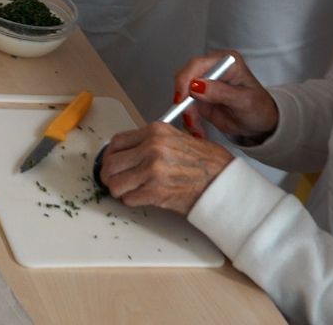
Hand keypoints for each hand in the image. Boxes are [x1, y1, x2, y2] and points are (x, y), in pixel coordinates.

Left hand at [97, 121, 235, 213]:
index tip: (111, 162)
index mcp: (155, 131)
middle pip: (111, 163)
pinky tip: (141, 197)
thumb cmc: (207, 163)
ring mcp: (152, 170)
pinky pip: (128, 198)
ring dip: (119, 189)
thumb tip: (129, 151)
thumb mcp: (179, 137)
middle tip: (114, 180)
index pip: (117, 142)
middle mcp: (151, 148)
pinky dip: (131, 200)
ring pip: (115, 182)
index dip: (110, 155)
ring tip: (128, 191)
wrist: (223, 183)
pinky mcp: (155, 192)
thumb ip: (152, 141)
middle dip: (109, 174)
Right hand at [169, 50, 277, 140]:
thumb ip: (221, 92)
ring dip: (187, 112)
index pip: (198, 64)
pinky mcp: (199, 96)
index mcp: (227, 62)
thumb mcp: (245, 101)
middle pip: (185, 76)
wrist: (260, 122)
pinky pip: (186, 106)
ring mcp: (205, 82)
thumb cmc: (260, 108)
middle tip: (190, 117)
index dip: (186, 80)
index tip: (182, 98)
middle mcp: (214, 68)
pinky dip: (189, 119)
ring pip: (182, 93)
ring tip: (197, 127)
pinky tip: (198, 128)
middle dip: (184, 99)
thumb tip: (196, 85)